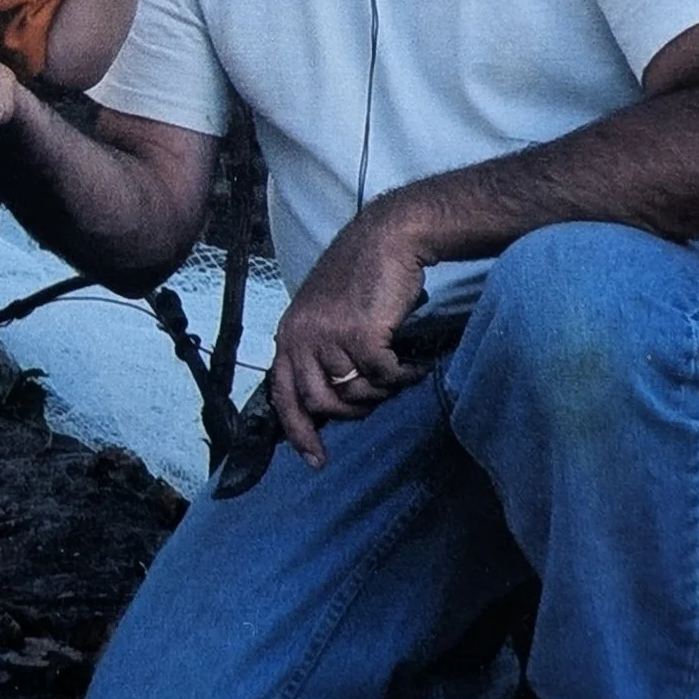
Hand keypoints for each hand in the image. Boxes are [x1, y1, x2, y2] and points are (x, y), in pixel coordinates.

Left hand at [267, 205, 431, 469]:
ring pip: (355, 393)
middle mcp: (302, 337)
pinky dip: (403, 377)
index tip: (316, 460)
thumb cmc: (361, 276)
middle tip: (376, 398)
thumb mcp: (324, 314)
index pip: (284, 396)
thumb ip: (318, 351)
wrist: (387, 238)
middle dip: (352, 411)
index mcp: (289, 334)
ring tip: (396, 372)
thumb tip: (330, 400)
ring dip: (380, 391)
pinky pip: (384, 377)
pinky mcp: (361, 333)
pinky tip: (415, 366)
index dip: (299, 433)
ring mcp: (329, 336)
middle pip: (322, 403)